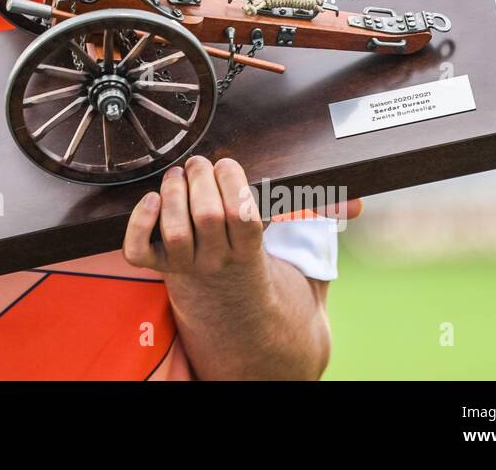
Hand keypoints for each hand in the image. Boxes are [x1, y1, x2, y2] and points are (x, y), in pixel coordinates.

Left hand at [122, 155, 361, 276]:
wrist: (244, 331)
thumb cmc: (265, 276)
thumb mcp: (296, 253)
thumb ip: (319, 221)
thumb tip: (357, 204)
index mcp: (251, 256)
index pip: (242, 215)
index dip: (233, 184)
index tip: (231, 167)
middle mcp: (218, 263)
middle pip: (206, 216)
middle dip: (201, 179)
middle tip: (200, 164)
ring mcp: (188, 270)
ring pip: (173, 230)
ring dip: (172, 194)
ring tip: (178, 177)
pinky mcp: (162, 272)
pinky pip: (139, 250)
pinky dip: (138, 223)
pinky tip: (150, 201)